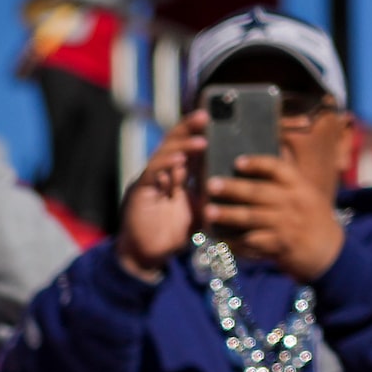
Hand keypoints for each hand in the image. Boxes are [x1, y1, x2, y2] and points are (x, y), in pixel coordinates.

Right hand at [117, 113, 202, 276]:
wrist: (149, 255)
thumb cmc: (174, 234)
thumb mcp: (200, 210)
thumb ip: (210, 194)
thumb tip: (233, 181)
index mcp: (177, 175)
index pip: (187, 146)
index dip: (197, 131)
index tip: (213, 118)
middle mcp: (161, 174)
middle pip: (173, 143)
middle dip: (188, 129)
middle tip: (205, 116)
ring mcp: (149, 181)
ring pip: (163, 155)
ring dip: (181, 146)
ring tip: (200, 141)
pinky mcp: (138, 192)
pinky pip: (151, 174)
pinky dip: (164, 166)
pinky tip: (178, 161)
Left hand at [206, 151, 345, 280]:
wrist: (329, 251)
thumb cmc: (311, 220)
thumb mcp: (306, 196)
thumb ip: (285, 185)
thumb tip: (252, 171)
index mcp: (300, 186)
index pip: (279, 169)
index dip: (258, 163)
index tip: (237, 161)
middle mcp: (294, 202)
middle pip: (259, 192)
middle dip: (233, 188)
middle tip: (211, 185)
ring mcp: (287, 225)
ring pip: (252, 217)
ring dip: (228, 214)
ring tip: (208, 211)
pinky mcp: (281, 245)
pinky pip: (253, 242)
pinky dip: (234, 241)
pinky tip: (219, 239)